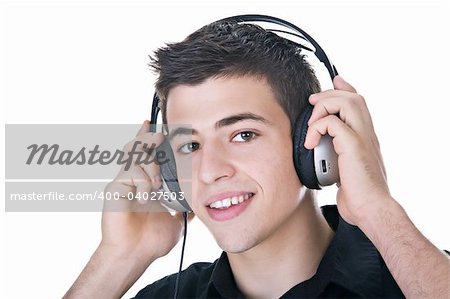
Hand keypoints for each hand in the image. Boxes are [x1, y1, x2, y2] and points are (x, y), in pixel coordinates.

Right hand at [101, 120, 192, 262]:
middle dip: (148, 137)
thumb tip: (199, 202)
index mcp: (147, 183)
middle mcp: (133, 180)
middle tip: (160, 134)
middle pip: (136, 148)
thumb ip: (185, 207)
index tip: (158, 126)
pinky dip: (143, 184)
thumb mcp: (177, 219)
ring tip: (158, 186)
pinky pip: (129, 174)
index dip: (150, 139)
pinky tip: (145, 199)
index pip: (148, 155)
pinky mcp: (114, 189)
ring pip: (135, 158)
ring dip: (151, 167)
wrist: (135, 254)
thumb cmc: (152, 240)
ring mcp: (122, 184)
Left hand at [304, 76, 391, 225]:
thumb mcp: (346, 170)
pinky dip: (317, 128)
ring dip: (323, 107)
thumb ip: (339, 156)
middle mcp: (367, 134)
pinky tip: (310, 142)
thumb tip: (323, 152)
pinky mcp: (354, 146)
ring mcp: (362, 138)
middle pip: (354, 97)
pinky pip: (333, 123)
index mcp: (366, 137)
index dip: (346, 88)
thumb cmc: (358, 196)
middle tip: (312, 102)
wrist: (371, 210)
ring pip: (347, 102)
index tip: (334, 81)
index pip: (359, 103)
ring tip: (311, 125)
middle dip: (329, 94)